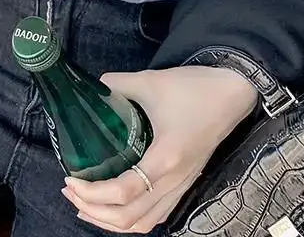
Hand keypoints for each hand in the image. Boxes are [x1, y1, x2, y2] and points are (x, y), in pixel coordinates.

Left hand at [62, 66, 257, 233]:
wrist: (233, 93)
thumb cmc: (194, 88)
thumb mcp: (150, 81)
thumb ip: (117, 85)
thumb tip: (93, 88)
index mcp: (165, 158)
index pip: (123, 192)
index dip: (92, 192)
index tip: (70, 179)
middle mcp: (174, 181)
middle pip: (130, 219)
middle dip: (94, 211)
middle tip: (71, 191)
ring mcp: (182, 186)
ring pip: (144, 223)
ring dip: (111, 221)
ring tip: (86, 204)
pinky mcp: (186, 183)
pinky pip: (157, 215)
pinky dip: (132, 218)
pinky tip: (116, 205)